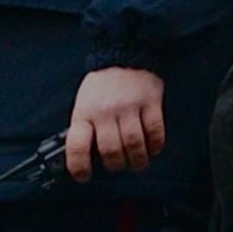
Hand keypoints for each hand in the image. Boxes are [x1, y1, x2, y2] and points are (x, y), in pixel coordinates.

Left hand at [66, 65, 166, 179]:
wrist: (124, 55)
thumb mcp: (83, 103)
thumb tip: (87, 155)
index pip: (77, 146)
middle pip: (110, 150)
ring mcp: (129, 107)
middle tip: (118, 166)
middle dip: (115, 165)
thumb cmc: (102, 84)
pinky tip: (153, 148)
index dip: (79, 166)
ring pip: (134, 144)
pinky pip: (155, 131)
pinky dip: (155, 145)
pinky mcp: (150, 102)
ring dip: (137, 160)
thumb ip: (85, 127)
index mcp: (85, 113)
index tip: (84, 176)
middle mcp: (106, 112)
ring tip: (138, 163)